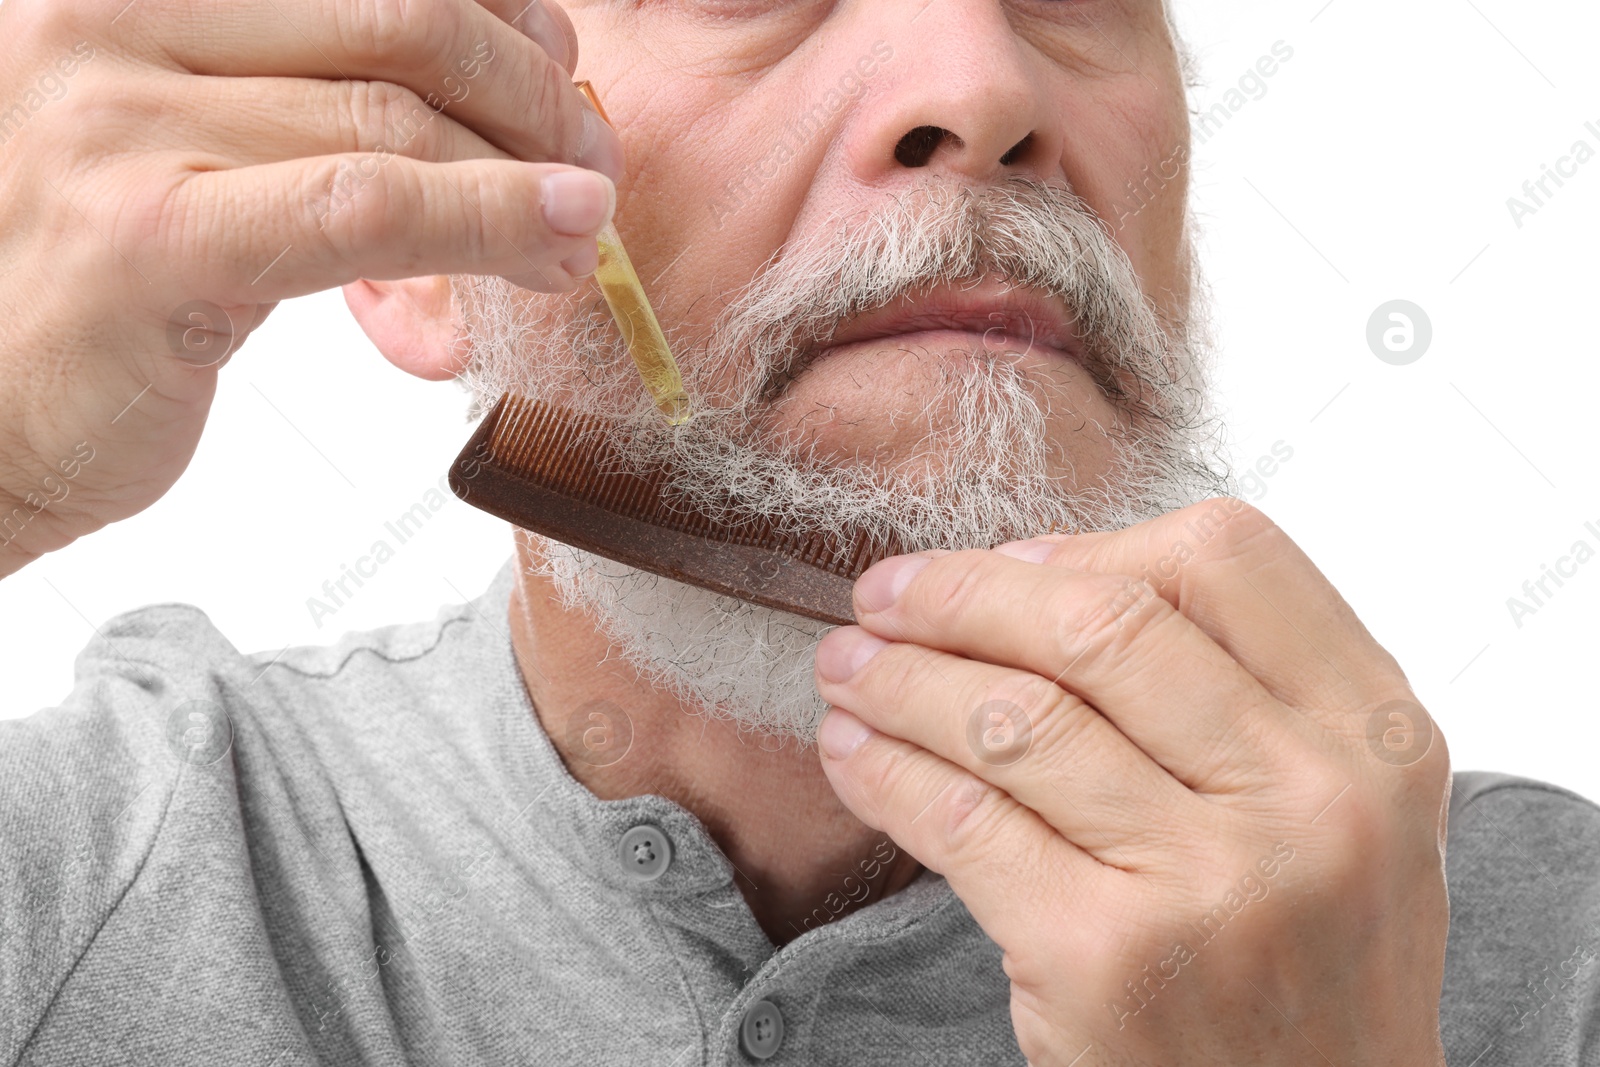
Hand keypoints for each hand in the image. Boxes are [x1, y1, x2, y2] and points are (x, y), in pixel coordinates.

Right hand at [0, 0, 620, 575]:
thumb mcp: (184, 143)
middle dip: (526, 85)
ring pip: (393, 114)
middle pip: (396, 14)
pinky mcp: (148, 236)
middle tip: (587, 155)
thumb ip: (299, 94)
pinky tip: (553, 236)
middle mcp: (105, 19)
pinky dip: (484, 216)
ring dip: (523, 172)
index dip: (487, 5)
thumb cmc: (94, 282)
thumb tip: (476, 76)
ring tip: (576, 225)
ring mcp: (115, 121)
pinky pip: (362, 207)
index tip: (552, 56)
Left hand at [813, 498, 1450, 1065]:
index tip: (1011, 564)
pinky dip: (885, 771)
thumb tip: (1033, 574)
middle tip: (883, 595)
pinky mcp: (1105, 957)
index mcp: (1376, 733)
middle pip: (1097, 624)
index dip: (1092, 544)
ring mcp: (1211, 879)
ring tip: (846, 666)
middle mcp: (1310, 795)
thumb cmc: (1308, 957)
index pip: (1222, 558)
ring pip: (1012, 715)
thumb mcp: (1335, 805)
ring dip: (898, 678)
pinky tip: (851, 752)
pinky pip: (962, 818)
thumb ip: (1236, 684)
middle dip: (961, 595)